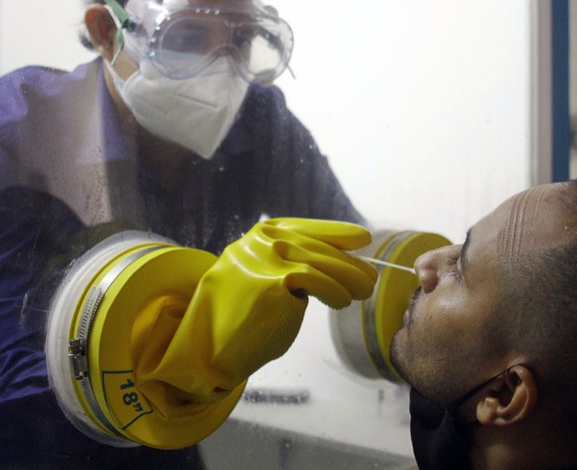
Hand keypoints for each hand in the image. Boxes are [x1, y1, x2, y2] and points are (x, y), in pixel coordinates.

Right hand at [134, 218, 376, 406]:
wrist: (206, 348)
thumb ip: (287, 266)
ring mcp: (267, 260)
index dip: (336, 232)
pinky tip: (342, 301)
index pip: (305, 227)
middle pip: (317, 245)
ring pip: (321, 262)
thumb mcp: (261, 279)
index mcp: (257, 236)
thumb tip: (334, 265)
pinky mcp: (275, 283)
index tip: (362, 238)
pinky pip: (317, 281)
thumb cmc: (238, 318)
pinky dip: (335, 291)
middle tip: (370, 277)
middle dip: (349, 262)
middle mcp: (261, 242)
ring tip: (364, 291)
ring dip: (349, 278)